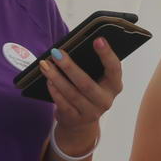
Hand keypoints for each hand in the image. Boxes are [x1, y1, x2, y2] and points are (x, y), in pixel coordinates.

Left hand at [39, 39, 125, 158]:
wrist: (80, 122)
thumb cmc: (88, 91)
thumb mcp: (95, 79)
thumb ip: (90, 65)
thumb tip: (70, 49)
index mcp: (114, 85)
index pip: (114, 68)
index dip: (107, 54)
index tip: (98, 39)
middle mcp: (105, 100)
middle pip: (87, 84)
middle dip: (70, 67)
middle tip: (57, 53)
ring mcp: (91, 112)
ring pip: (72, 94)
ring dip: (57, 78)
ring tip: (45, 64)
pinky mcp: (76, 120)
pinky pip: (63, 104)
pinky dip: (55, 91)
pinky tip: (48, 80)